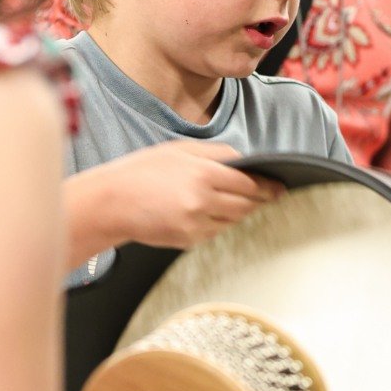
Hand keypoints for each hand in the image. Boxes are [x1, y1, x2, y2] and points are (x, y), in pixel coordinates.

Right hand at [68, 140, 284, 257]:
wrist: (110, 203)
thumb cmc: (142, 171)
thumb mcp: (180, 150)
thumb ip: (217, 154)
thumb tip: (244, 161)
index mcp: (204, 174)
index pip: (250, 184)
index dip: (269, 187)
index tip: (281, 188)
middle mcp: (203, 202)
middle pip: (247, 205)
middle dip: (259, 201)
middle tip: (268, 196)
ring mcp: (196, 225)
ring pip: (233, 220)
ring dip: (238, 211)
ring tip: (230, 200)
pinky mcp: (188, 241)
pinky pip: (214, 232)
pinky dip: (217, 222)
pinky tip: (204, 212)